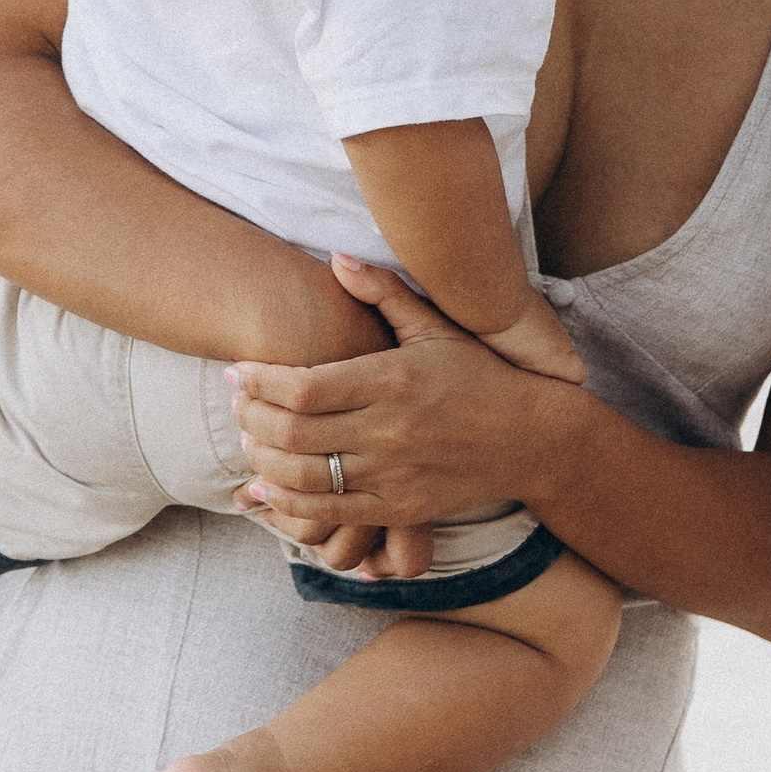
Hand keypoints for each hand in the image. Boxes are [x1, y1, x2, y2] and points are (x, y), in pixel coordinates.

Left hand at [229, 255, 572, 548]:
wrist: (533, 438)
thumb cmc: (482, 375)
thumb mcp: (438, 327)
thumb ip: (383, 293)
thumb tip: (335, 257)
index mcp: (394, 380)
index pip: (304, 387)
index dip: (259, 381)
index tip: (237, 371)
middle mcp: (391, 430)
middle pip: (293, 433)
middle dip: (250, 419)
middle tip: (237, 404)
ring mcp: (394, 475)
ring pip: (303, 477)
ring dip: (262, 461)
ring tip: (249, 442)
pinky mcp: (400, 510)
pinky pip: (329, 514)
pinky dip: (288, 504)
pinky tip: (269, 487)